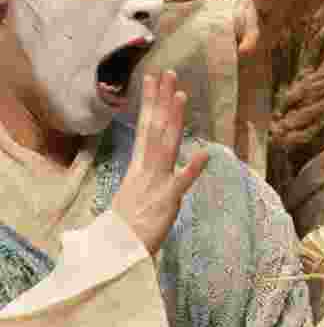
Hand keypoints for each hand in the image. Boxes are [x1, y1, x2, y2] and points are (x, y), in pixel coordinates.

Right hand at [110, 71, 208, 255]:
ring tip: (181, 95)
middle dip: (161, 99)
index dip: (151, 102)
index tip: (153, 78)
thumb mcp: (134, 194)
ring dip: (174, 119)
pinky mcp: (167, 201)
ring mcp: (157, 182)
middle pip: (155, 128)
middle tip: (168, 72)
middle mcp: (147, 169)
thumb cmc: (124, 228)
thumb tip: (149, 164)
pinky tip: (205, 152)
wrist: (114, 254)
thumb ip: (144, 176)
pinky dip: (193, 168)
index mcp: (138, 167)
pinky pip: (181, 182)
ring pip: (166, 145)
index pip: (145, 127)